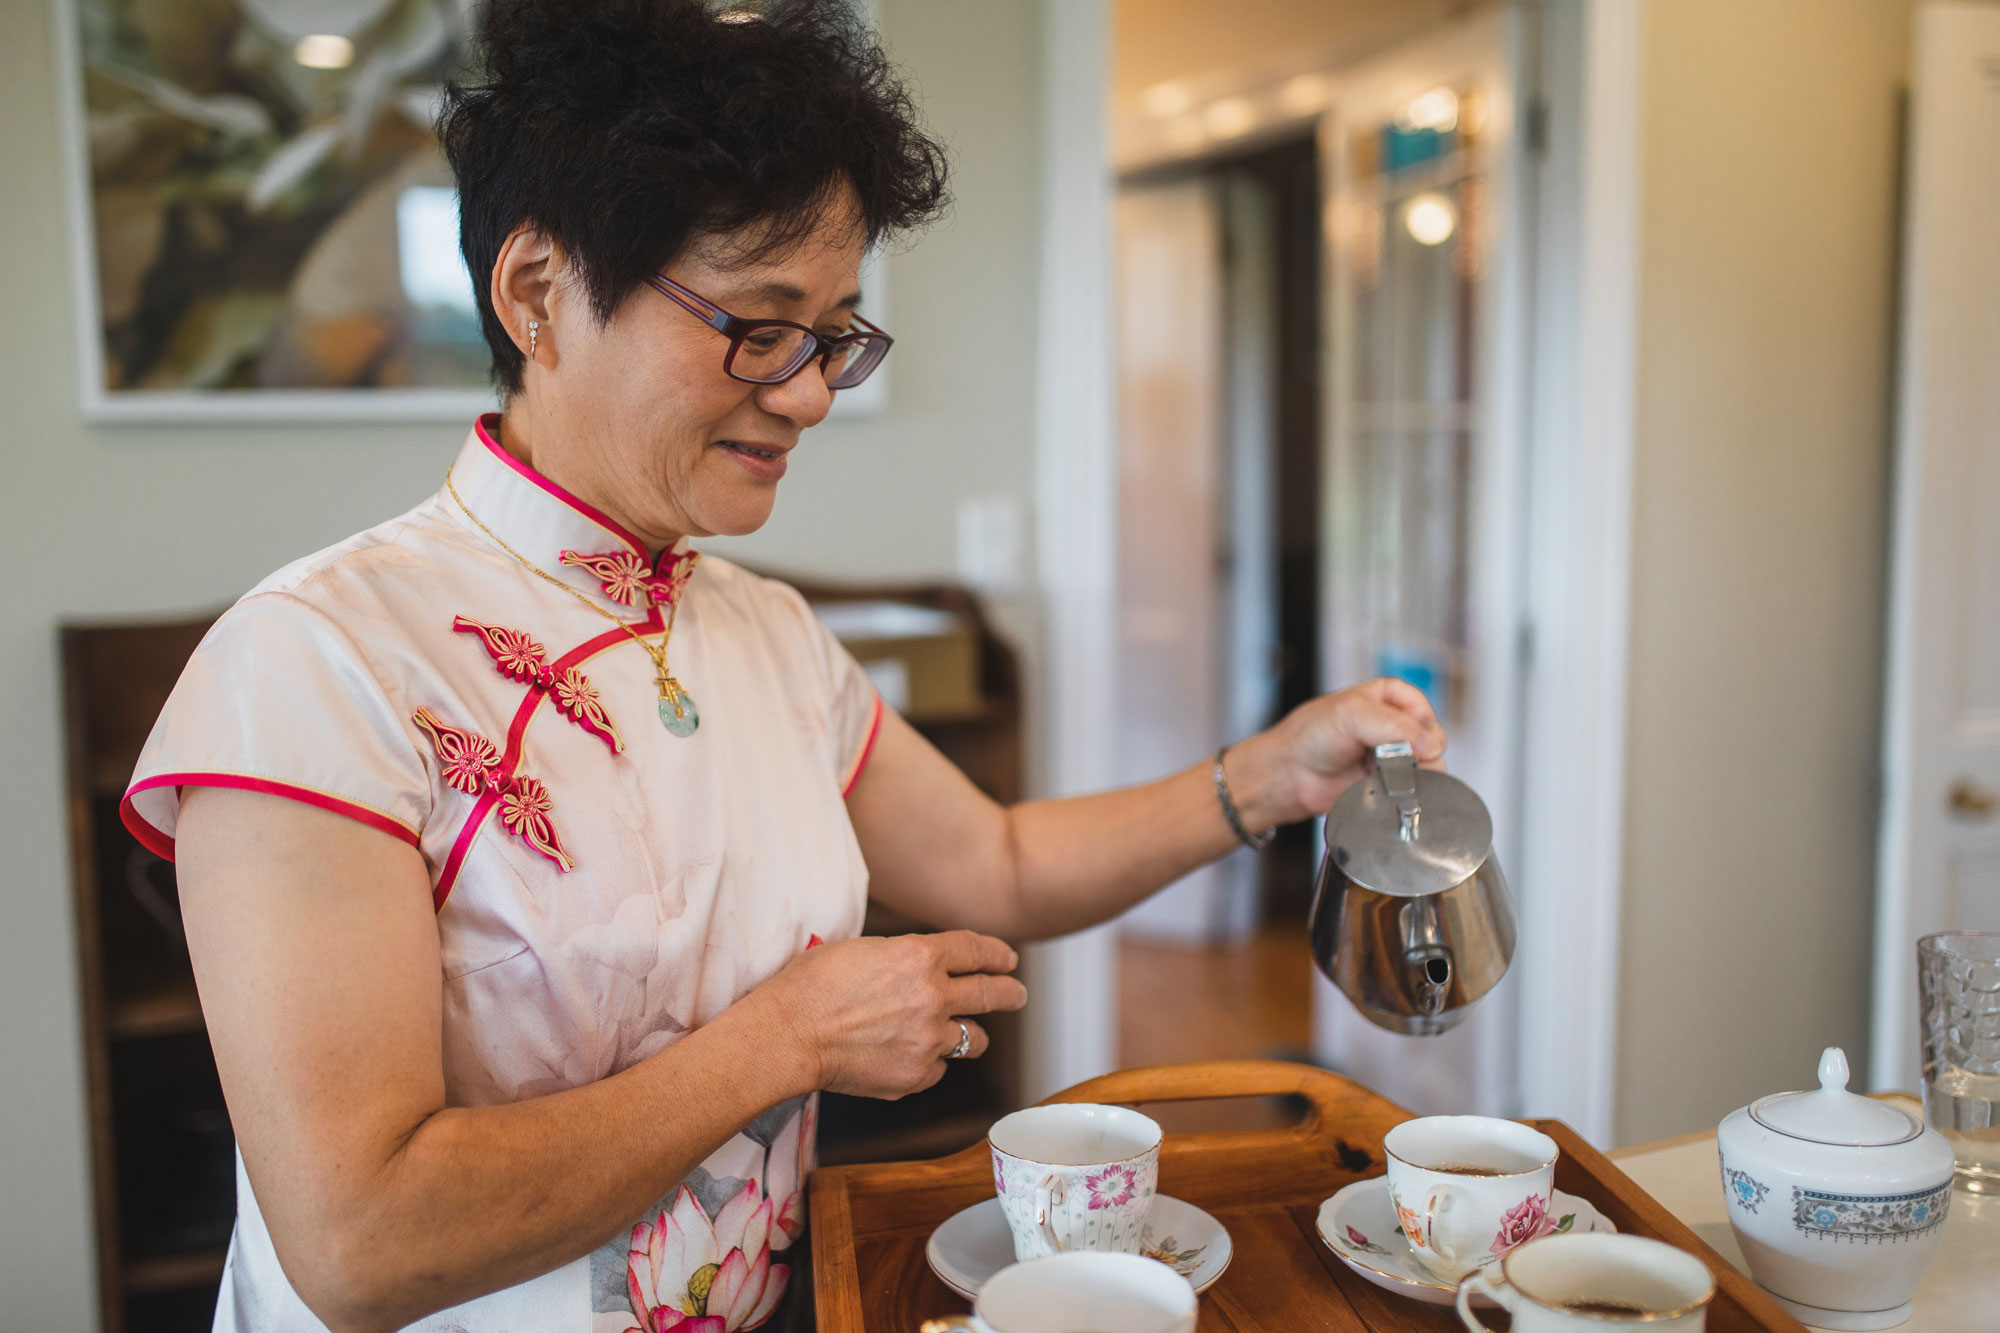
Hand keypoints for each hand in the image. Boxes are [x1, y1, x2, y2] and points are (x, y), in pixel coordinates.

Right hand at [753, 931, 1027, 1099]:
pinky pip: (939, 1069)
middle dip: (1009, 993)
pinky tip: (909, 1056)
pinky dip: (930, 1062)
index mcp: (920, 955)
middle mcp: (934, 996)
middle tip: (1016, 993)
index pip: (977, 952)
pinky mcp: (916, 1074)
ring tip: (964, 1034)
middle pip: (992, 994)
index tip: (1007, 960)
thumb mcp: (862, 949)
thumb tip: (918, 965)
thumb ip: (903, 957)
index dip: (997, 955)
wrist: (788, 1034)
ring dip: (970, 1034)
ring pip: (974, 1039)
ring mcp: (929, 1039)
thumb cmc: (811, 986)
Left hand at [1241, 677, 1445, 827]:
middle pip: (1431, 739)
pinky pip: (1414, 789)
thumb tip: (1430, 745)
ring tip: (1384, 774)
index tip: (1409, 741)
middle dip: (1419, 753)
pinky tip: (1386, 788)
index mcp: (1388, 697)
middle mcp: (1394, 725)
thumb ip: (1394, 725)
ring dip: (1413, 774)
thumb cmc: (1309, 736)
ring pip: (1428, 766)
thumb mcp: (1351, 713)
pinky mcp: (1390, 783)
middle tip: (1396, 761)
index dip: (1420, 726)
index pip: (1423, 709)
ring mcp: (1393, 756)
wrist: (1290, 775)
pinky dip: (1406, 791)